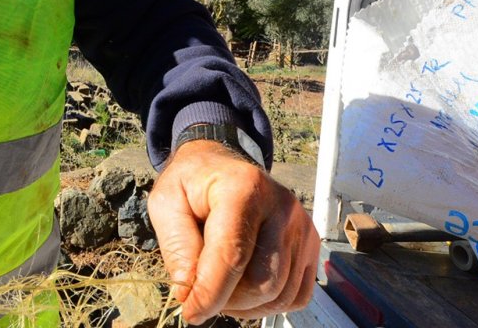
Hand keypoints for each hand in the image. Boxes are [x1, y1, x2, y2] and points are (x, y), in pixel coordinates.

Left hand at [148, 139, 317, 322]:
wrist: (219, 165)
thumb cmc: (191, 185)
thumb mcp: (166, 203)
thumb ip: (177, 247)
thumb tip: (189, 292)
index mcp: (243, 189)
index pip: (232, 256)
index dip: (210, 293)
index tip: (190, 312)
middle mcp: (281, 206)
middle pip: (262, 282)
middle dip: (227, 301)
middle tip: (201, 293)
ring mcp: (301, 225)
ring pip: (280, 294)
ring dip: (246, 305)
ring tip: (220, 288)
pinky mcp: (310, 242)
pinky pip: (296, 295)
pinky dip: (269, 303)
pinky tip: (244, 288)